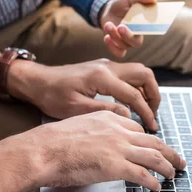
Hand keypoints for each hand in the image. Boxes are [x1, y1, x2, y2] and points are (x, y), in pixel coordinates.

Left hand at [8, 59, 160, 130]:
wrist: (38, 81)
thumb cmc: (52, 96)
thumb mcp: (76, 109)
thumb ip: (105, 111)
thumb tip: (128, 116)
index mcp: (102, 77)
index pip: (134, 95)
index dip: (146, 112)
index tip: (152, 126)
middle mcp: (108, 67)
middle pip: (144, 75)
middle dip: (154, 95)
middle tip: (153, 115)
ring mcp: (106, 65)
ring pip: (139, 72)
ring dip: (147, 90)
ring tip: (146, 110)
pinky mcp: (103, 68)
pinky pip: (128, 75)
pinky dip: (136, 87)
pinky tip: (133, 104)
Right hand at [22, 111, 185, 190]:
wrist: (43, 150)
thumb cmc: (52, 141)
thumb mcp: (77, 124)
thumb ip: (93, 131)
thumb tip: (97, 144)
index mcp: (108, 118)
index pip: (137, 128)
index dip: (149, 140)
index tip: (154, 147)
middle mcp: (118, 131)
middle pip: (152, 141)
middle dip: (169, 152)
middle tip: (178, 159)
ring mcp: (119, 148)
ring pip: (153, 157)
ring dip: (167, 166)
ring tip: (173, 174)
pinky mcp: (116, 166)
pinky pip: (142, 174)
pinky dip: (152, 182)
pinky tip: (156, 187)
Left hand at [100, 0, 157, 57]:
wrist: (108, 9)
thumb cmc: (122, 3)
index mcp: (143, 25)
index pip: (150, 31)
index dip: (149, 30)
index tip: (142, 24)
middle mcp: (136, 35)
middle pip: (136, 43)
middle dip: (128, 36)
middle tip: (121, 26)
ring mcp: (126, 41)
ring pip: (124, 46)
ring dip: (115, 36)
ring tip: (108, 24)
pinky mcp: (116, 44)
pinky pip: (117, 53)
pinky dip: (112, 47)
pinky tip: (106, 37)